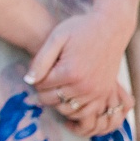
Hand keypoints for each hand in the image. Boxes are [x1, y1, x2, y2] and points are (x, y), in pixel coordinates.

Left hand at [25, 9, 135, 136]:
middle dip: (44, 91)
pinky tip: (69, 97)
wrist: (111, 27)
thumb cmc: (81, 29)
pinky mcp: (104, 94)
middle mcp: (83, 86)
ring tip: (57, 87)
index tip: (40, 70)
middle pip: (51, 100)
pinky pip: (85, 113)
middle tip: (46, 79)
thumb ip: (40, 60)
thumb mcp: (56, 37)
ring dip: (57, 101)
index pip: (41, 86)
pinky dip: (73, 109)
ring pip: (66, 109)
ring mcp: (95, 92)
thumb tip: (29, 81)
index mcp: (69, 72)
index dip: (36, 79)